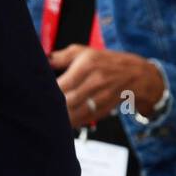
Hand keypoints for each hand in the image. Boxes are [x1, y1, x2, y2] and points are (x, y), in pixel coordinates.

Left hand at [49, 46, 164, 127]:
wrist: (139, 75)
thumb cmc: (108, 62)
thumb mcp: (86, 52)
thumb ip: (61, 56)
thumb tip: (42, 60)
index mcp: (88, 64)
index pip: (61, 83)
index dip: (47, 93)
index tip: (35, 96)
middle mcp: (96, 80)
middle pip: (67, 100)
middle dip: (51, 107)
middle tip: (38, 110)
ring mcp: (102, 96)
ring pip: (77, 112)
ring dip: (61, 118)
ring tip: (48, 119)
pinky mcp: (106, 108)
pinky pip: (86, 118)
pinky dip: (74, 122)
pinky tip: (64, 123)